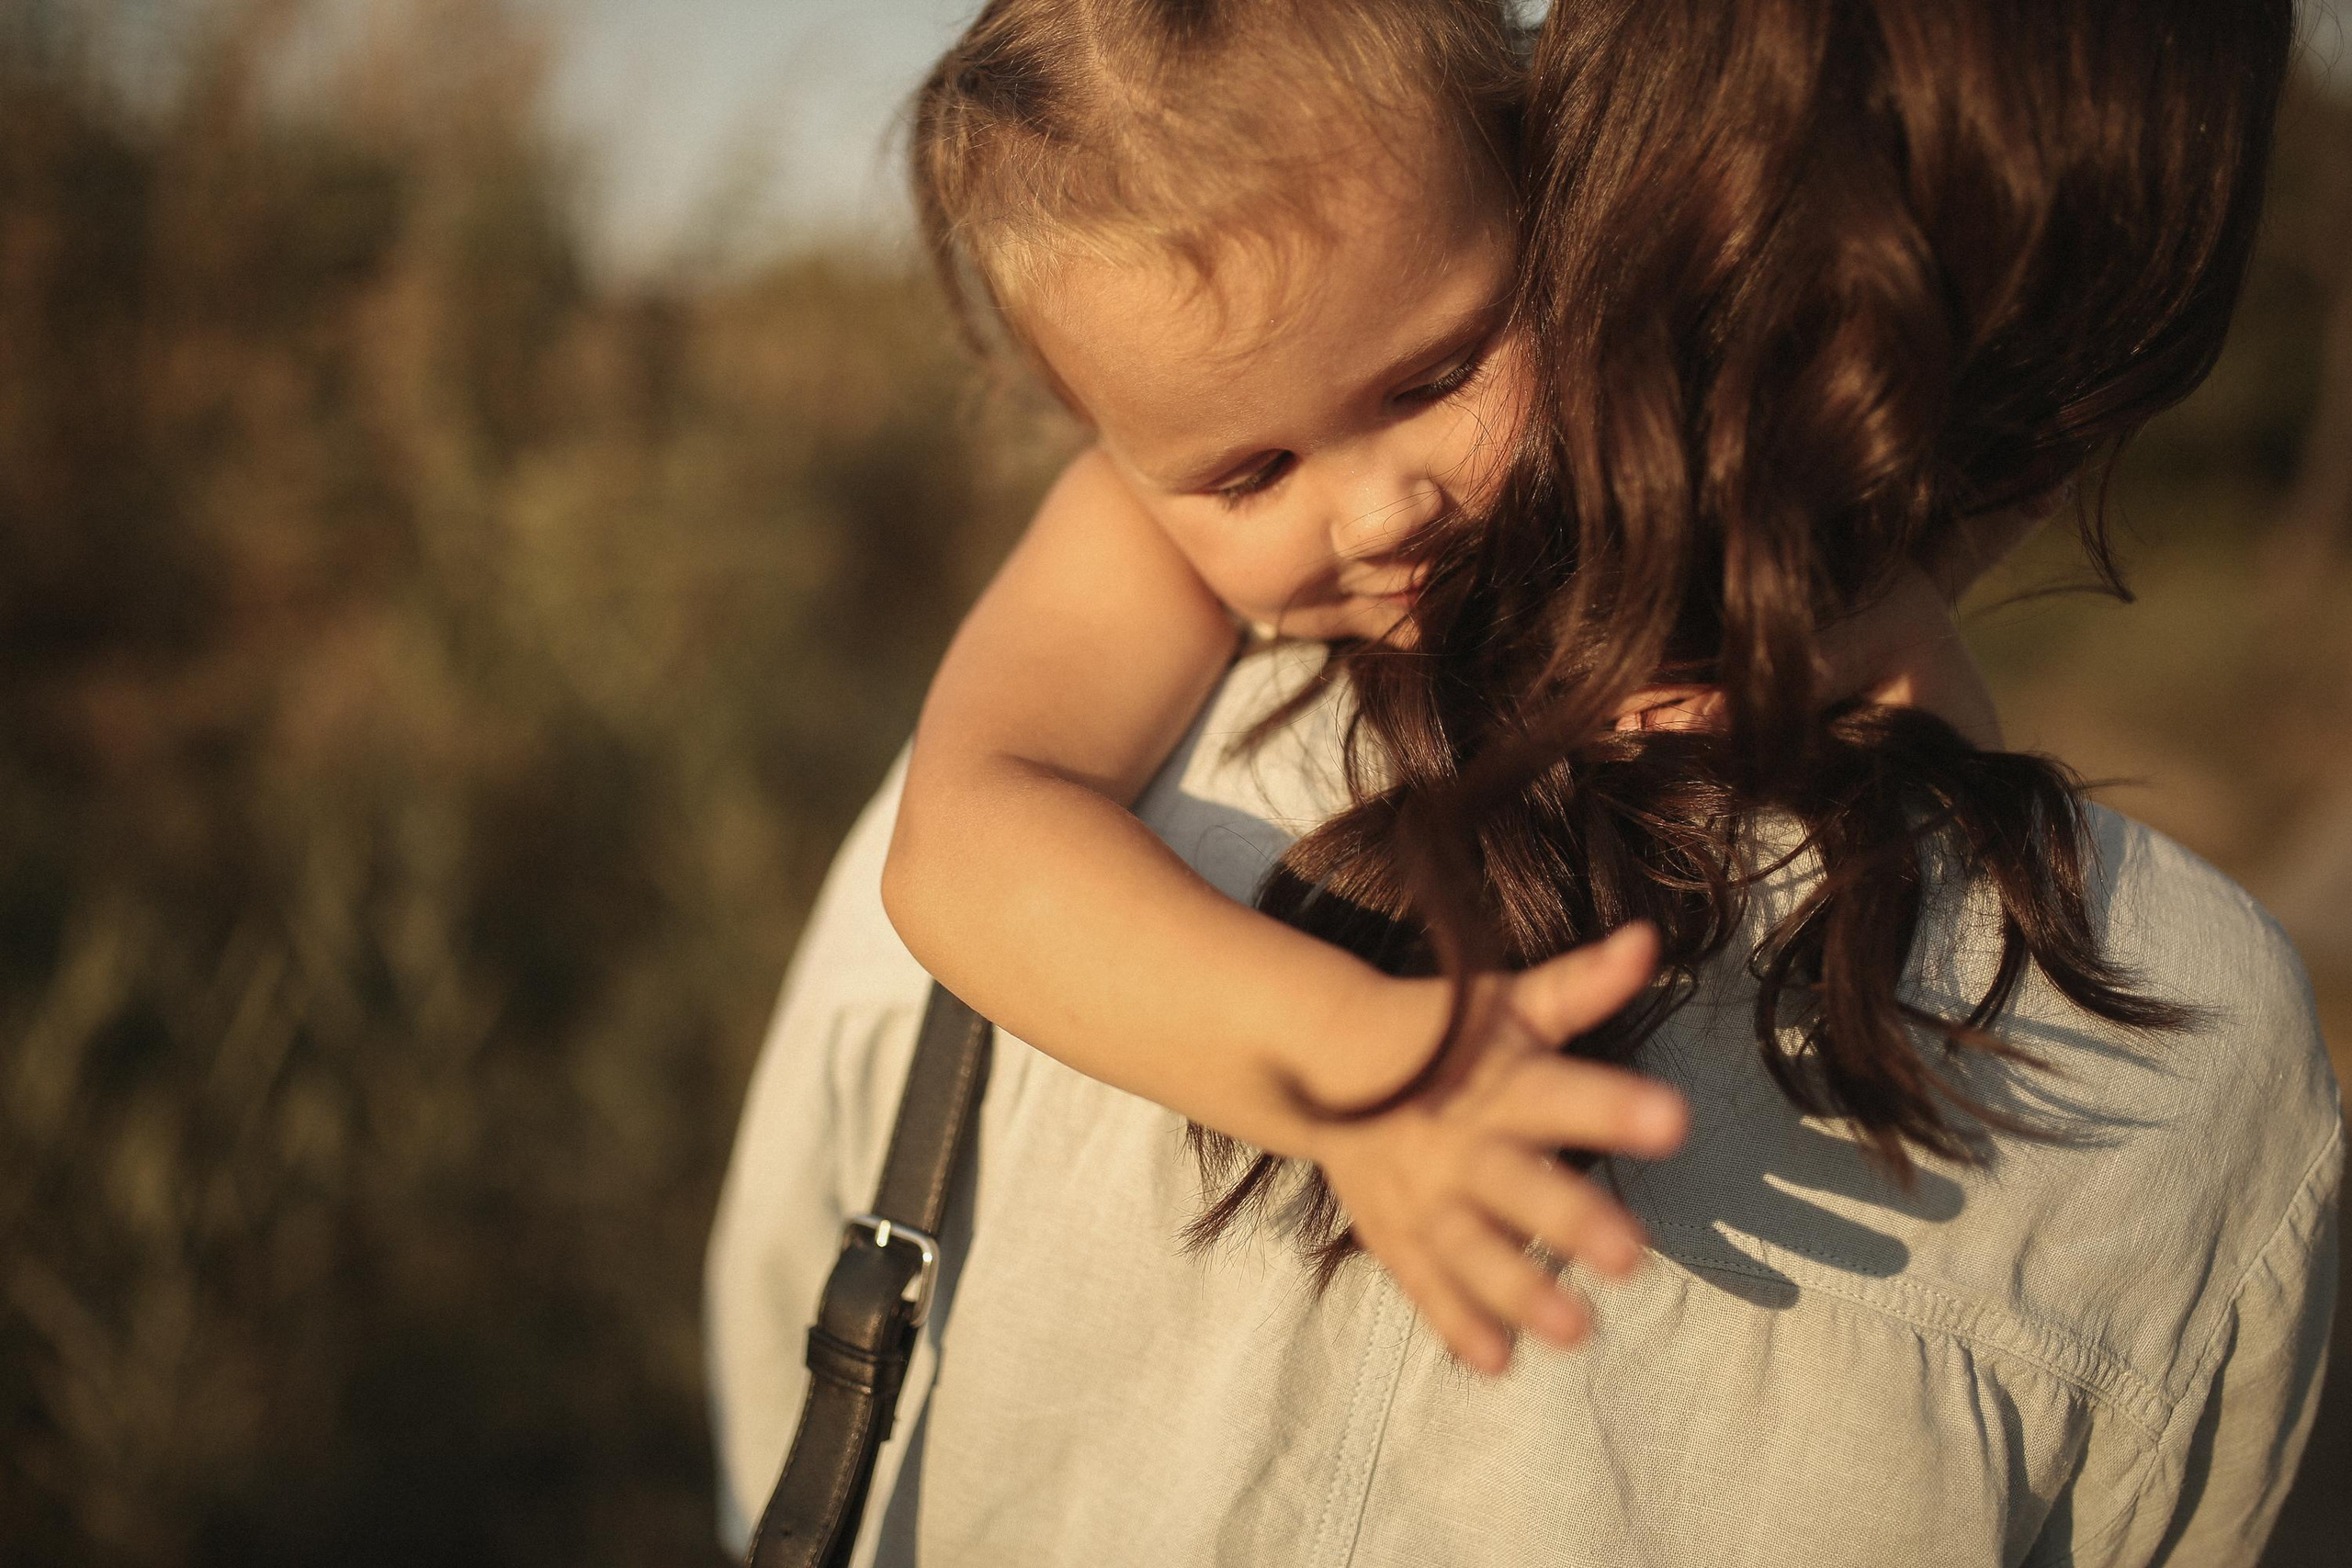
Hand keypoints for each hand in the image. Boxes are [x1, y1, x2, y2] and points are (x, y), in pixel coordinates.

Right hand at [1312, 923, 1686, 1374]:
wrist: (1322, 1061)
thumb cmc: (1442, 1033)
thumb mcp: (1507, 1004)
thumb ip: (1580, 985)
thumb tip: (1650, 939)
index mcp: (1499, 1082)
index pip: (1562, 1094)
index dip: (1614, 1107)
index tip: (1675, 1122)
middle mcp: (1461, 1143)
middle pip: (1518, 1186)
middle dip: (1570, 1220)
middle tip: (1632, 1255)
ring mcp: (1424, 1197)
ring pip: (1473, 1251)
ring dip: (1521, 1291)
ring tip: (1578, 1332)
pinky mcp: (1398, 1237)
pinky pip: (1424, 1287)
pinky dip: (1456, 1325)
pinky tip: (1495, 1362)